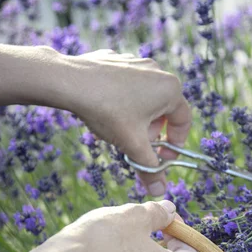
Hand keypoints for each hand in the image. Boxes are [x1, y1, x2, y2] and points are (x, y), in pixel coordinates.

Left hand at [62, 49, 192, 195]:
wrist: (68, 81)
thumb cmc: (107, 110)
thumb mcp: (132, 144)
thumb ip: (150, 168)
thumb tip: (160, 191)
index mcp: (170, 89)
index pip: (183, 122)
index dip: (174, 145)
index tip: (160, 158)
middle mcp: (158, 72)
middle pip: (163, 111)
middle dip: (152, 132)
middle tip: (135, 144)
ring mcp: (137, 62)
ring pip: (144, 99)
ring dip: (137, 118)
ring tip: (118, 129)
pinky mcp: (117, 60)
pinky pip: (127, 86)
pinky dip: (122, 101)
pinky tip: (105, 110)